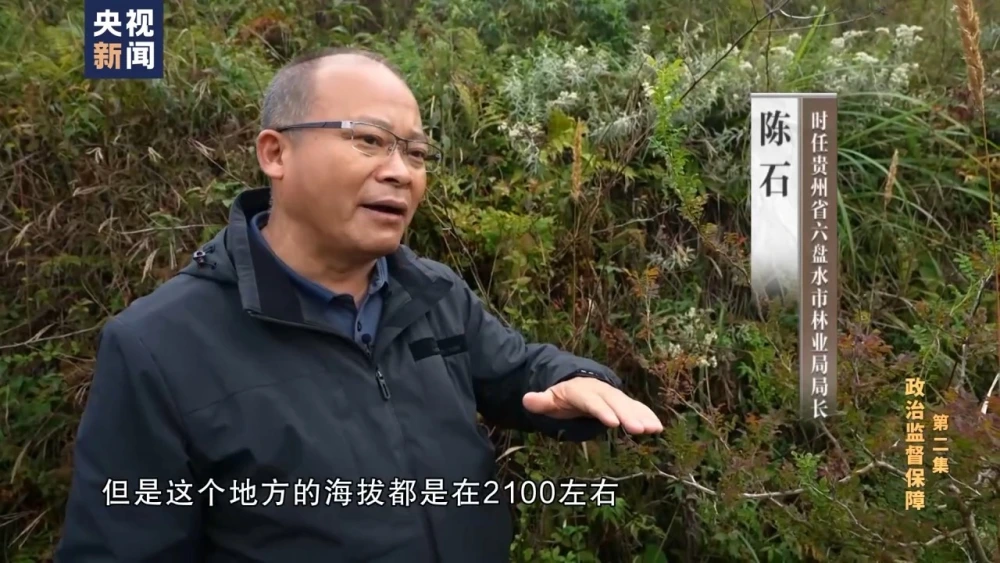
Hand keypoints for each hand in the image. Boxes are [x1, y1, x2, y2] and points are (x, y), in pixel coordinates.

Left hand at [522, 376, 662, 433]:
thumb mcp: (549, 398)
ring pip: (628, 405)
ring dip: (641, 416)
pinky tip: (657, 427)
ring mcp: (613, 396)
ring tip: (654, 429)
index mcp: (582, 391)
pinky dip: (647, 415)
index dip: (603, 411)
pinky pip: (636, 407)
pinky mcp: (622, 402)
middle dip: (627, 415)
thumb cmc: (562, 395)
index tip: (614, 423)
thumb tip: (526, 399)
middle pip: (615, 403)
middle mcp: (601, 391)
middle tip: (638, 429)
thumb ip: (540, 401)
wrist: (576, 382)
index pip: (592, 402)